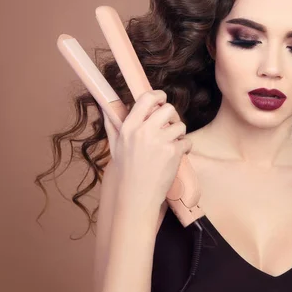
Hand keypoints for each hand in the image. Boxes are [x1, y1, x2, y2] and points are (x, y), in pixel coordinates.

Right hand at [102, 90, 191, 212]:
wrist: (137, 196)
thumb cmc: (126, 171)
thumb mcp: (115, 146)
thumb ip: (112, 124)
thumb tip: (104, 105)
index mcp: (129, 127)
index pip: (146, 98)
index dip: (158, 96)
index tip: (162, 100)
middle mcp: (144, 131)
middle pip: (168, 108)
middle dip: (172, 117)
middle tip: (169, 127)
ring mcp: (160, 141)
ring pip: (180, 125)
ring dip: (179, 134)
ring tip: (171, 145)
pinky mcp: (173, 152)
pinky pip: (186, 141)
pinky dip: (185, 148)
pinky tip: (176, 156)